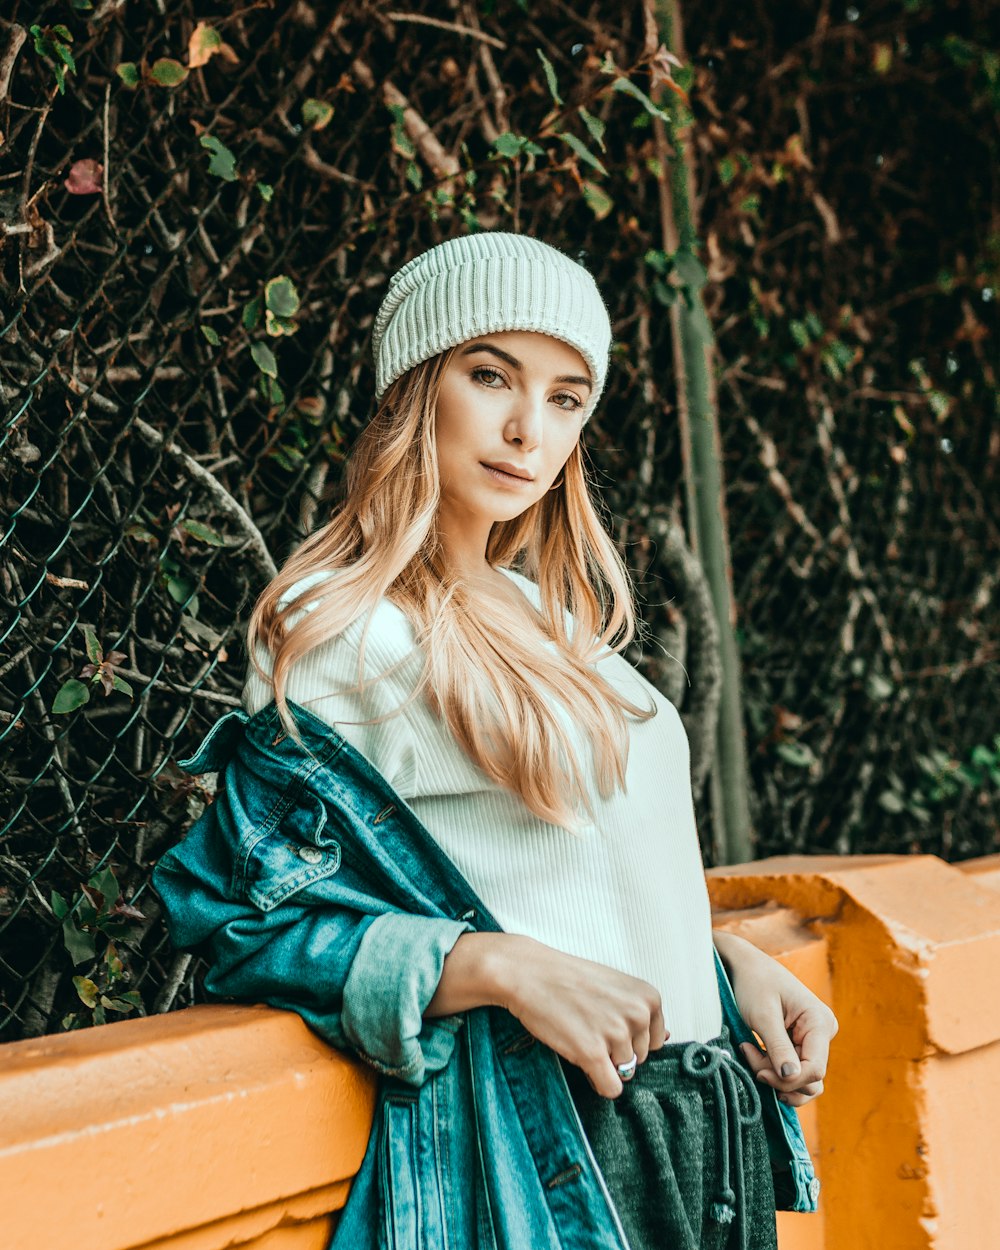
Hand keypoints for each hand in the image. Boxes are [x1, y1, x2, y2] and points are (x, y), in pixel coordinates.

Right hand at [492, 935, 668, 1099]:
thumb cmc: (570, 979)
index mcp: (649, 998)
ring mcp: (616, 1035)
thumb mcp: (616, 986)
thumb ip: (641, 1012)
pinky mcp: (593, 1054)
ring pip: (623, 1073)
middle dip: (616, 1051)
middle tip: (589, 1025)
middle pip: (639, 1058)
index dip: (629, 1037)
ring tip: (580, 1033)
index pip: (655, 1041)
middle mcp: (638, 1015)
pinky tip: (580, 1056)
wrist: (530, 973)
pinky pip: (610, 1088)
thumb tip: (667, 1038)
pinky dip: (597, 1081)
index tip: (606, 1021)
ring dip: (602, 1062)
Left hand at [714, 931, 837, 1107]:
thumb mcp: (763, 1016)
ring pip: (802, 1078)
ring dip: (775, 1075)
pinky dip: (774, 1070)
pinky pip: (794, 1070)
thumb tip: (791, 1078)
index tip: (759, 1070)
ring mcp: (814, 1039)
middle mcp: (823, 1032)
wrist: (746, 965)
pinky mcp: (802, 1044)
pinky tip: (756, 1054)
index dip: (787, 1080)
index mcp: (820, 1022)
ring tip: (751, 1053)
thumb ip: (778, 1048)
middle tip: (749, 1053)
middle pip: (809, 1077)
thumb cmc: (754, 983)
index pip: (814, 1070)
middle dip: (777, 1076)